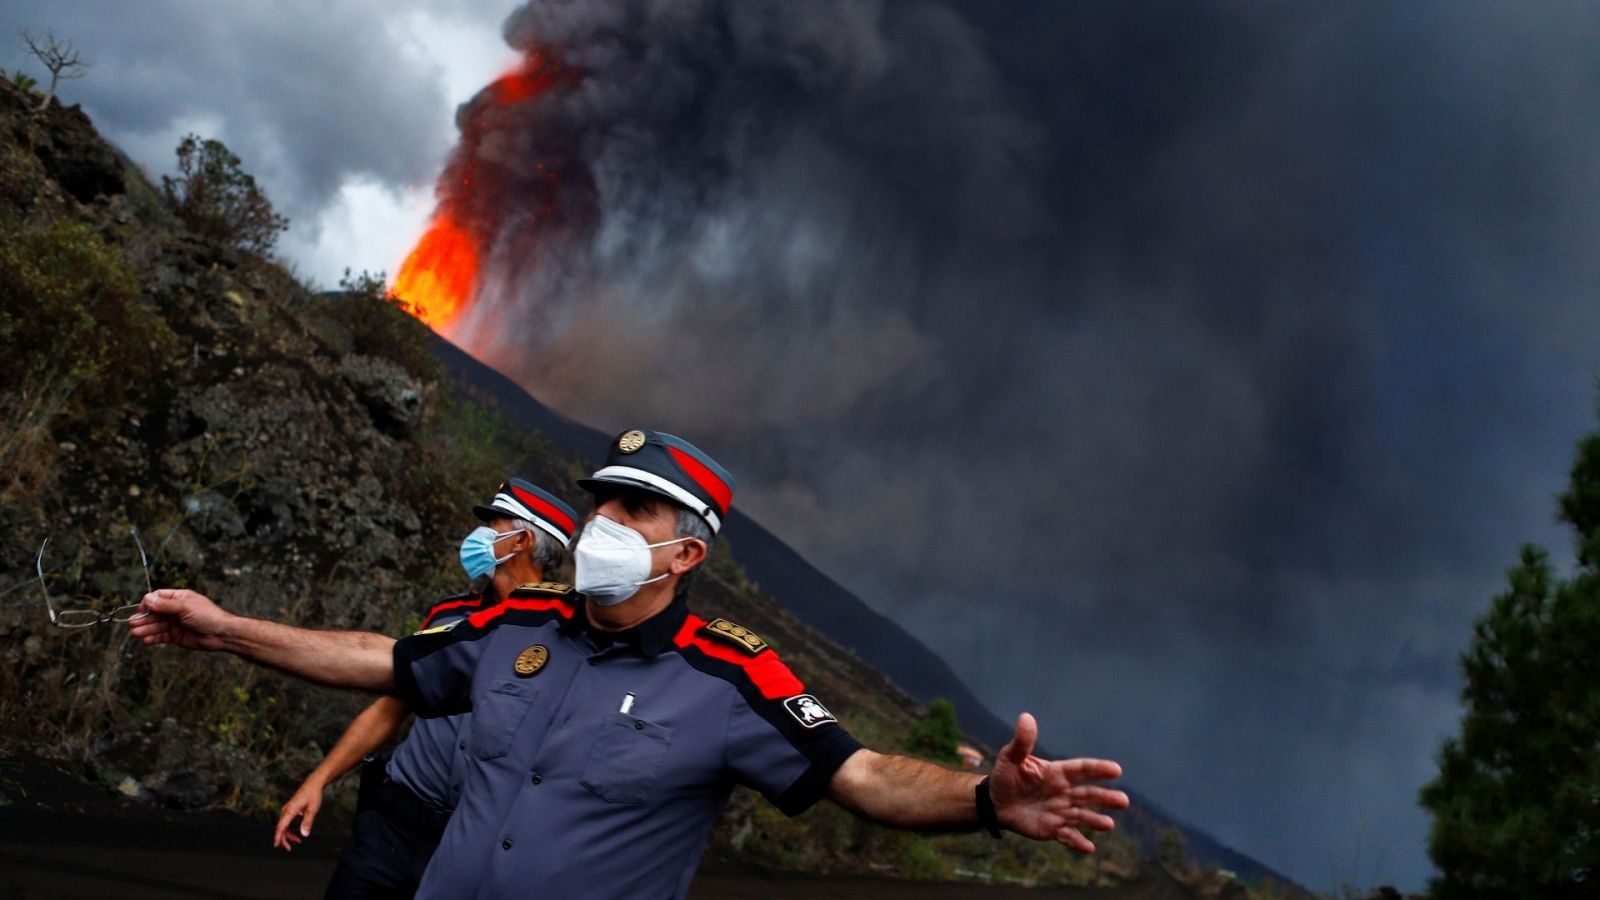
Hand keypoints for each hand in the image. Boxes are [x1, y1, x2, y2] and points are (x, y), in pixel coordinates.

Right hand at [126, 588, 231, 650]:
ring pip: (156, 625)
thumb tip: (147, 599)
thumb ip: (165, 606)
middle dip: (143, 618)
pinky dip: (153, 638)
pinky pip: (161, 636)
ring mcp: (175, 623)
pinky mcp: (176, 636)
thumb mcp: (185, 608)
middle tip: (132, 624)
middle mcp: (175, 610)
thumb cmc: (207, 616)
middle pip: (154, 613)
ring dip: (145, 629)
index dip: (148, 603)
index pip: (158, 598)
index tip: (142, 610)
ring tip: (136, 633)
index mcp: (179, 598)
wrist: (221, 634)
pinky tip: (145, 640)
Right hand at [273, 779, 325, 851]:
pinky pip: (286, 822)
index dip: (278, 837)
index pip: (281, 826)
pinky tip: (297, 834)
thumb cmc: (313, 794)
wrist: (313, 784)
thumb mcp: (312, 809)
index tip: (276, 845)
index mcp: (290, 810)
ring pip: (284, 826)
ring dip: (289, 835)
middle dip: (284, 839)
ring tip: (297, 841)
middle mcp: (286, 810)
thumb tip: (304, 834)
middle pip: (281, 828)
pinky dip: (290, 829)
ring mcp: (287, 809)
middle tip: (289, 848)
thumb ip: (307, 822)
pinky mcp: (290, 809)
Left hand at [989, 712, 1128, 851]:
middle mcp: (1064, 792)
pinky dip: (1078, 842)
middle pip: (1088, 795)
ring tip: (1109, 825)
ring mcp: (1060, 811)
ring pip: (1082, 816)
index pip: (1082, 769)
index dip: (1098, 769)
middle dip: (1106, 798)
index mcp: (1058, 773)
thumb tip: (1026, 717)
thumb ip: (1022, 742)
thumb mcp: (1011, 758)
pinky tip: (1089, 848)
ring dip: (1096, 821)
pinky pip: (1068, 836)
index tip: (1116, 770)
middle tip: (1123, 801)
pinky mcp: (1053, 829)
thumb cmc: (1006, 776)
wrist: (996, 802)